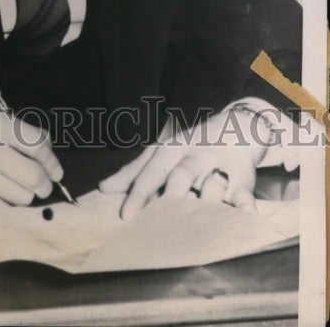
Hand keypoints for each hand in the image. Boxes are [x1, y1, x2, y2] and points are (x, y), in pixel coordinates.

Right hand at [0, 111, 63, 204]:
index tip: (56, 172)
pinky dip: (7, 205)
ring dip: (23, 196)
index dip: (52, 161)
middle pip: (36, 176)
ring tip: (9, 187)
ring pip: (24, 196)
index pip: (38, 144)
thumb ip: (21, 133)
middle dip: (44, 185)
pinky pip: (7, 208)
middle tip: (41, 186)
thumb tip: (51, 151)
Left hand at [98, 107, 267, 219]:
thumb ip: (134, 171)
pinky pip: (244, 192)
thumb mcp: (161, 152)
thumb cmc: (191, 147)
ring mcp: (220, 164)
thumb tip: (103, 188)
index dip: (139, 194)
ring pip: (212, 181)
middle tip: (158, 220)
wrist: (237, 128)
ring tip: (196, 220)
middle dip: (170, 195)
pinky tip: (243, 217)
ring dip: (204, 200)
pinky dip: (244, 206)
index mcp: (171, 149)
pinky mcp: (244, 177)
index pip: (151, 172)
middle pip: (181, 174)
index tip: (126, 216)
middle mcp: (194, 155)